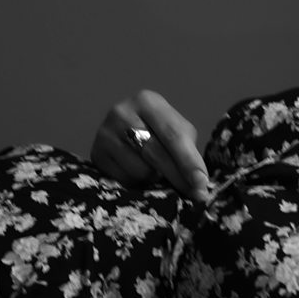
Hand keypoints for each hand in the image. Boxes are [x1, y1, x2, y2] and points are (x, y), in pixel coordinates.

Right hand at [90, 89, 210, 202]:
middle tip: (195, 195)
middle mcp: (122, 112)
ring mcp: (105, 133)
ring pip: (140, 170)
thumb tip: (200, 188)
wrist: (123, 134)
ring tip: (154, 171)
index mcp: (147, 101)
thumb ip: (189, 154)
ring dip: (154, 178)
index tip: (202, 184)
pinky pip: (124, 180)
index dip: (189, 162)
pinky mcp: (96, 154)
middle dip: (178, 177)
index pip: (173, 135)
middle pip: (155, 153)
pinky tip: (137, 173)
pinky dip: (136, 182)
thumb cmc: (158, 133)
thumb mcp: (177, 133)